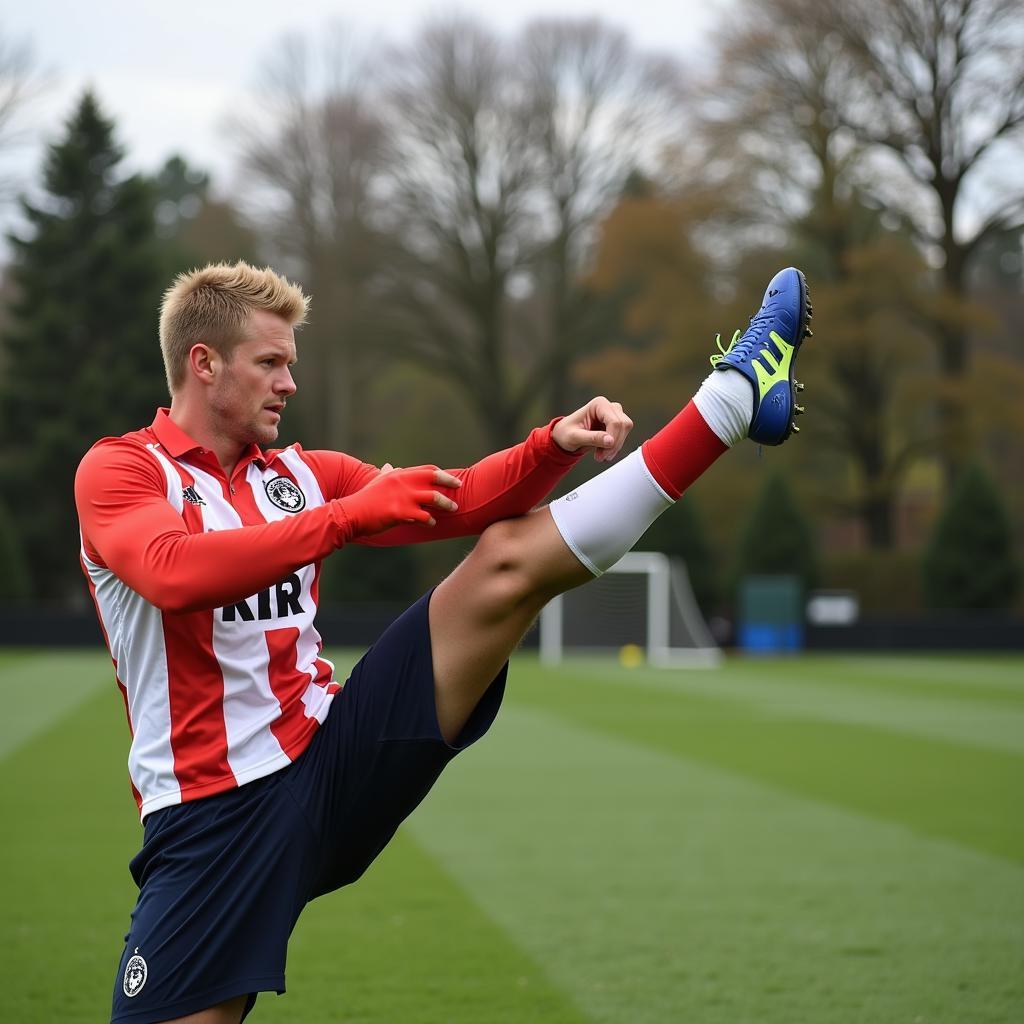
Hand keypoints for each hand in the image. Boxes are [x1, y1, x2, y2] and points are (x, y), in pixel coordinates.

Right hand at [340, 465, 461, 534]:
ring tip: (452, 508)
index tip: (452, 480)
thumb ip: (387, 475)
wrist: (350, 514)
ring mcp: (402, 497)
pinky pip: (423, 516)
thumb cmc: (365, 500)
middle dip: (449, 483)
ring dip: (445, 503)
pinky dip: (430, 520)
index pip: (427, 470)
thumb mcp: (377, 483)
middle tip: (459, 489)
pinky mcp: (400, 513)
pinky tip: (431, 524)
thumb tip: (391, 467)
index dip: (442, 475)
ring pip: (433, 497)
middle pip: (433, 478)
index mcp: (399, 475)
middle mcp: (402, 482)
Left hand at [552, 396, 632, 462]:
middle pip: (623, 425)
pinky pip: (623, 435)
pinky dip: (614, 447)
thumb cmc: (565, 433)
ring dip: (615, 446)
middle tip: (601, 457)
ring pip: (626, 430)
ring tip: (600, 455)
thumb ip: (592, 438)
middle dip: (614, 444)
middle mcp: (608, 406)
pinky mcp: (615, 423)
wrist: (563, 436)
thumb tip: (611, 441)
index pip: (615, 422)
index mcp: (598, 404)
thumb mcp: (575, 437)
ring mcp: (614, 414)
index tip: (602, 453)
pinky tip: (603, 452)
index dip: (612, 439)